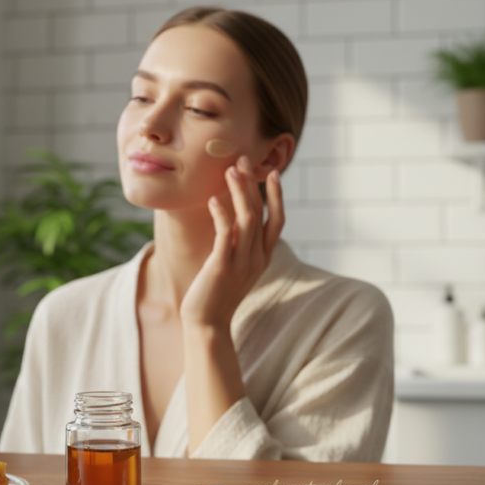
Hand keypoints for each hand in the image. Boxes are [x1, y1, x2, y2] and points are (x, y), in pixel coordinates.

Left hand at [179, 155, 284, 328]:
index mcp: (263, 257)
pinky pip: (225, 234)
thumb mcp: (234, 266)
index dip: (276, 196)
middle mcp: (257, 258)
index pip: (277, 220)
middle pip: (261, 213)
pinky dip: (221, 214)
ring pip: (247, 219)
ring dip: (238, 192)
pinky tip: (213, 200)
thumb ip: (238, 245)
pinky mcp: (222, 267)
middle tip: (242, 160)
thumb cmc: (216, 294)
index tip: (271, 172)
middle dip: (252, 184)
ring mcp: (241, 263)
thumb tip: (234, 221)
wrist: (207, 324)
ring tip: (229, 171)